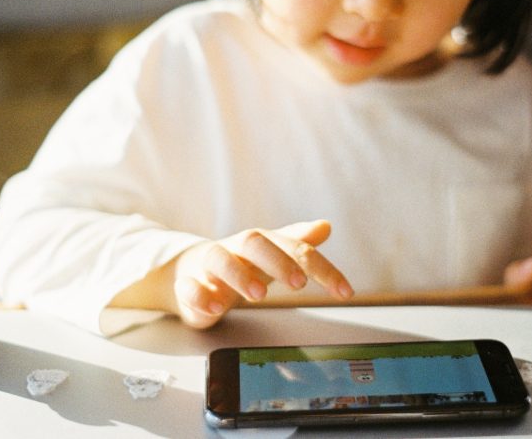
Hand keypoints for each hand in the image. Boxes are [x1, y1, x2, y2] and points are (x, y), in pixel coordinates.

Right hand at [172, 220, 353, 327]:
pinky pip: (189, 285)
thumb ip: (297, 242)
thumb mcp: (272, 253)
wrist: (191, 271)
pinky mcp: (188, 285)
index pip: (294, 247)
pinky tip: (215, 306)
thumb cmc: (240, 263)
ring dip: (239, 275)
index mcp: (261, 242)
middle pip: (254, 242)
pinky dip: (200, 294)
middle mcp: (235, 249)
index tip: (344, 291)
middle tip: (299, 283)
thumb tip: (326, 225)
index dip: (321, 268)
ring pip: (219, 259)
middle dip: (277, 261)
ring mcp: (209, 266)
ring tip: (258, 295)